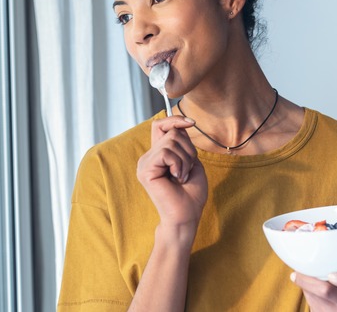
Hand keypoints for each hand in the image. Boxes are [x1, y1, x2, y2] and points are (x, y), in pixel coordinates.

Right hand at [137, 116, 207, 231]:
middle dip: (188, 149)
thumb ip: (183, 143)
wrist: (186, 216)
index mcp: (157, 155)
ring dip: (185, 160)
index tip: (191, 123)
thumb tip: (178, 126)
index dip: (175, 119)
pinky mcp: (145, 170)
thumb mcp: (191, 161)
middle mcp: (148, 157)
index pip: (160, 125)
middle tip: (187, 169)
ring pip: (170, 141)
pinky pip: (166, 153)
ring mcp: (144, 164)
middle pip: (171, 133)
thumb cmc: (191, 193)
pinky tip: (177, 178)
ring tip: (182, 177)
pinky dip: (179, 164)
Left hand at [290, 245, 336, 311]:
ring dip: (304, 283)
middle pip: (330, 293)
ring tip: (297, 274)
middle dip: (313, 283)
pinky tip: (299, 278)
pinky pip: (309, 299)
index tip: (333, 274)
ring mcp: (330, 310)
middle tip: (299, 274)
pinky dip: (303, 287)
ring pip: (314, 296)